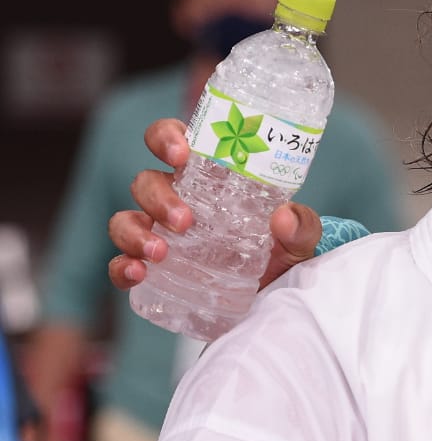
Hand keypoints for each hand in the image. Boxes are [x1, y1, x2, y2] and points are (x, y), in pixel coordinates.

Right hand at [107, 118, 323, 291]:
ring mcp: (160, 237)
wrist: (272, 302)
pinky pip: (120, 264)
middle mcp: (177, 202)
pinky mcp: (154, 272)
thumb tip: (285, 217)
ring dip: (134, 232)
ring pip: (125, 220)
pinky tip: (138, 272)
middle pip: (146, 182)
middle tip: (185, 221)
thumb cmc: (280, 257)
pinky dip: (122, 267)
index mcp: (208, 181)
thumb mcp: (300, 241)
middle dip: (158, 197)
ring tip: (160, 253)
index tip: (180, 153)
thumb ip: (302, 227)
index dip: (167, 138)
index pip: (174, 143)